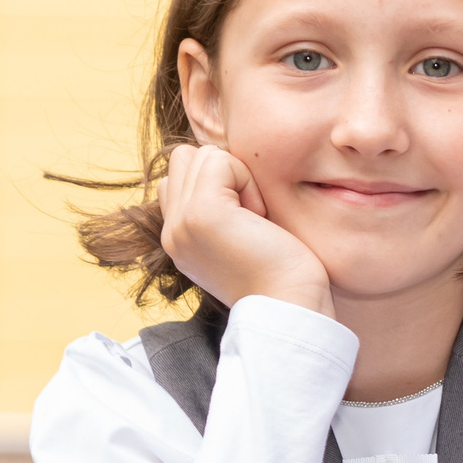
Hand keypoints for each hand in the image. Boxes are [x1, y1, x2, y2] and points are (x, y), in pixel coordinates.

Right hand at [158, 143, 332, 316]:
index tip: (245, 222)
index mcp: (178, 239)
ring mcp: (181, 223)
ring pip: (201, 155)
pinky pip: (218, 160)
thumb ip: (220, 207)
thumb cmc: (282, 274)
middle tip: (251, 217)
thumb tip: (220, 165)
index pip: (176, 177)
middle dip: (224, 174)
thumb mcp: (239, 237)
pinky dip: (246, 179)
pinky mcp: (201, 214)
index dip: (217, 183)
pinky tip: (259, 216)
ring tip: (255, 219)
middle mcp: (171, 232)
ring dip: (237, 177)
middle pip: (184, 159)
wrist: (291, 307)